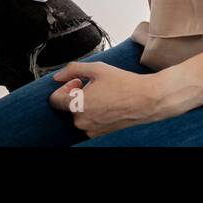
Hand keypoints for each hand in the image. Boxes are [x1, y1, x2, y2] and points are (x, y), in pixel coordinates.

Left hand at [48, 62, 185, 137]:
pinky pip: (88, 121)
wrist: (147, 100)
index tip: (76, 81)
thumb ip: (72, 70)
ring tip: (101, 93)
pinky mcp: (100, 133)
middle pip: (67, 107)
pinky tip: (106, 103)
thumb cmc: (123, 84)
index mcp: (77, 106)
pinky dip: (92, 112)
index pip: (55, 100)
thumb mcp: (96, 68)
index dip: (64, 87)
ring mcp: (91, 129)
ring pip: (78, 114)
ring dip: (84, 103)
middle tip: (90, 84)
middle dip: (74, 94)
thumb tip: (57, 76)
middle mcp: (81, 121)